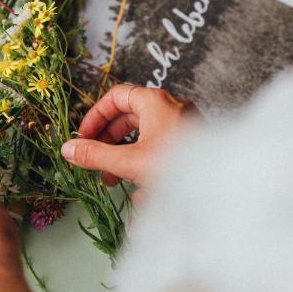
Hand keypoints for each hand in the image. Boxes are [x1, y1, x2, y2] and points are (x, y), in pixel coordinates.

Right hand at [61, 83, 195, 187]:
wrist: (224, 188)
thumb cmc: (178, 168)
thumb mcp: (129, 162)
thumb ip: (96, 155)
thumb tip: (68, 149)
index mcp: (156, 102)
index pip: (116, 97)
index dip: (95, 116)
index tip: (83, 139)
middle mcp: (171, 108)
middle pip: (129, 117)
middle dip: (108, 142)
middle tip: (94, 162)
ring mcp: (183, 127)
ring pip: (145, 136)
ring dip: (124, 158)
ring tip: (112, 182)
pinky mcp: (192, 146)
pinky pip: (162, 150)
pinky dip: (146, 165)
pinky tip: (142, 194)